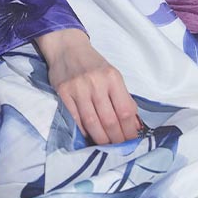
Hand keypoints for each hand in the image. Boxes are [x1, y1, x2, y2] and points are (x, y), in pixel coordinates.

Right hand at [40, 30, 143, 144]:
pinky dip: (84, 130)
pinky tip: (90, 136)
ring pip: (92, 122)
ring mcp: (78, 88)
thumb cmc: (94, 64)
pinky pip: (75, 118)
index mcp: (112, 77)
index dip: (130, 130)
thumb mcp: (113, 75)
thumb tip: (134, 125)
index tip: (132, 142)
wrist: (67, 47)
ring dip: (101, 139)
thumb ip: (123, 98)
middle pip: (109, 120)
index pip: (125, 110)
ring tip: (106, 147)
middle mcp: (96, 83)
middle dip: (116, 139)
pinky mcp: (63, 92)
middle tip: (120, 149)